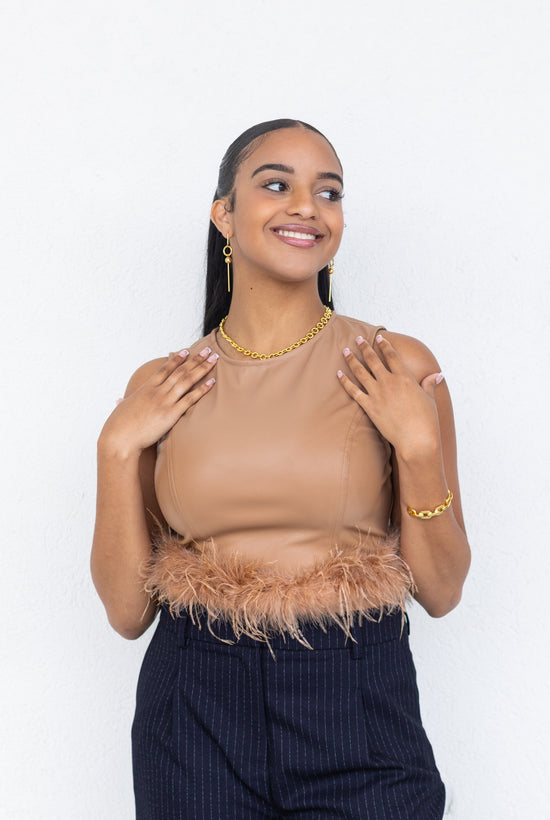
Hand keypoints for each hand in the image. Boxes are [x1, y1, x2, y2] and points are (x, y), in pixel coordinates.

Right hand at [99, 346, 217, 456]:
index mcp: (146, 389)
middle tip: (207, 349)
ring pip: (187, 380)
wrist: (119, 438)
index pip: (164, 370)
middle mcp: (157, 392)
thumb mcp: (121, 410)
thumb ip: (123, 403)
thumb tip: (119, 400)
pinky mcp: (170, 414)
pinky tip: (212, 381)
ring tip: (214, 359)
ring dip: (202, 368)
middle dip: (195, 359)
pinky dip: (202, 389)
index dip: (176, 359)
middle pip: (180, 371)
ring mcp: (164, 402)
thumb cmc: (118, 426)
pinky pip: (190, 398)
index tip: (186, 351)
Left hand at [337, 334, 442, 459]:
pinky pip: (353, 391)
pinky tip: (338, 373)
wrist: (416, 440)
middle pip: (373, 360)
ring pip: (360, 372)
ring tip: (345, 351)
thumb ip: (430, 384)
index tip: (379, 337)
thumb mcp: (430, 399)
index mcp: (405, 378)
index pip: (392, 356)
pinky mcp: (369, 407)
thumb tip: (438, 375)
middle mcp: (389, 382)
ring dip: (352, 360)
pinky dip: (344, 381)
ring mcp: (377, 394)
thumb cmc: (426, 421)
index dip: (384, 345)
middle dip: (364, 347)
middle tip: (357, 338)